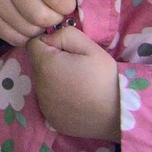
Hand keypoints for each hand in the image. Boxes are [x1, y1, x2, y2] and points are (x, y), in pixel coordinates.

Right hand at [0, 0, 76, 44]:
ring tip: (36, 21)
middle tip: (51, 16)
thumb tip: (73, 17)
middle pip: (42, 17)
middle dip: (52, 21)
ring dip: (38, 31)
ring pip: (29, 31)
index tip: (64, 6)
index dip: (66, 7)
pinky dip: (24, 38)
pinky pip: (15, 39)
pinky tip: (24, 26)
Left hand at [26, 26, 119, 140]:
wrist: (116, 115)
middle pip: (38, 63)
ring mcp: (43, 104)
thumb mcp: (90, 47)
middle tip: (77, 67)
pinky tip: (77, 98)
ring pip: (43, 82)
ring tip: (78, 83)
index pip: (34, 44)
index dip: (50, 42)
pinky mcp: (50, 117)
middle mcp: (38, 85)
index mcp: (44, 64)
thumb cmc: (104, 79)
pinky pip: (49, 100)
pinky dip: (59, 97)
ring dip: (55, 79)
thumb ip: (65, 34)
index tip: (68, 50)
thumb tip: (50, 36)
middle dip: (53, 60)